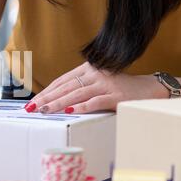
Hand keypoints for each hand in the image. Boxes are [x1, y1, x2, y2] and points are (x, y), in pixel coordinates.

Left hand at [26, 62, 168, 113]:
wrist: (149, 89)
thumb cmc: (119, 89)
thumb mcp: (98, 83)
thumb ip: (80, 87)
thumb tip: (55, 100)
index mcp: (87, 69)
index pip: (61, 81)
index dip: (46, 91)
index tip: (32, 101)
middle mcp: (95, 74)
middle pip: (65, 87)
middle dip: (46, 98)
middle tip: (32, 108)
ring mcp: (105, 84)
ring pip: (76, 94)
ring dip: (58, 103)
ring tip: (44, 111)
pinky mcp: (116, 96)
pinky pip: (95, 101)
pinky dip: (82, 107)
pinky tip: (70, 111)